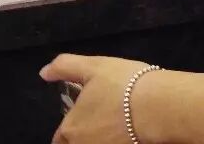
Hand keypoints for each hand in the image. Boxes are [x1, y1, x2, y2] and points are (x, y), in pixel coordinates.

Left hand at [40, 53, 158, 143]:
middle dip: (83, 136)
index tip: (81, 118)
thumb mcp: (93, 66)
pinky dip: (118, 139)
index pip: (59, 138)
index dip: (68, 128)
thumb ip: (64, 67)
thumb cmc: (122, 85)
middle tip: (100, 120)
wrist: (159, 106)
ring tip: (115, 124)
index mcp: (70, 129)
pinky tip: (128, 130)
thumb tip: (44, 72)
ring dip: (100, 137)